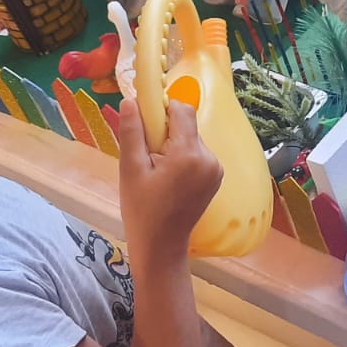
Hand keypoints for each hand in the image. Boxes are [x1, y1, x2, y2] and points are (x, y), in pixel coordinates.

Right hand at [117, 97, 221, 258]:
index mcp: (190, 154)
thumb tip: (131, 100)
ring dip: (172, 145)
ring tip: (156, 172)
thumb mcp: (131, 168)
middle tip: (147, 157)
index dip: (161, 110)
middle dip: (164, 132)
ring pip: (191, 138)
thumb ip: (133, 131)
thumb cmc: (142, 210)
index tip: (145, 125)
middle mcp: (210, 158)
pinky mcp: (216, 177)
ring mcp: (216, 169)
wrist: (161, 245)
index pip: (182, 110)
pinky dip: (181, 157)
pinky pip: (197, 154)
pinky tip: (168, 178)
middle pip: (186, 124)